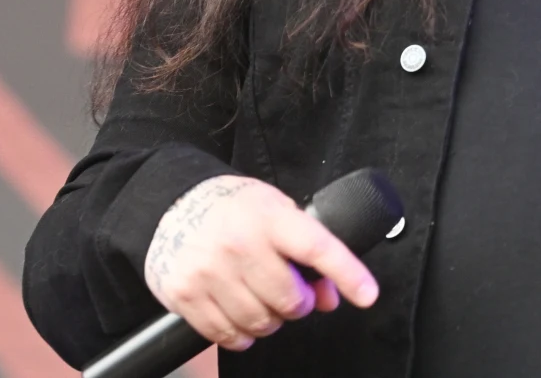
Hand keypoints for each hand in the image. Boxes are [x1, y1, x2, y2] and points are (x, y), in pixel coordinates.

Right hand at [144, 174, 379, 350]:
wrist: (172, 204)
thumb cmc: (234, 208)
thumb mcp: (276, 212)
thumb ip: (307, 251)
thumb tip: (329, 298)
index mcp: (270, 217)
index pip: (318, 248)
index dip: (348, 273)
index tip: (368, 294)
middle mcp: (241, 244)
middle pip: (290, 299)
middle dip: (298, 304)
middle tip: (290, 293)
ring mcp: (211, 272)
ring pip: (261, 323)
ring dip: (270, 321)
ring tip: (262, 300)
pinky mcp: (186, 295)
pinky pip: (227, 335)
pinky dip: (241, 335)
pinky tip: (241, 316)